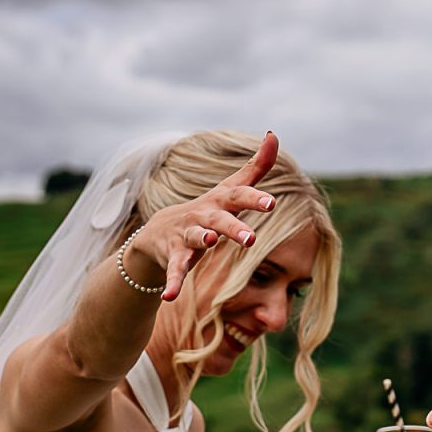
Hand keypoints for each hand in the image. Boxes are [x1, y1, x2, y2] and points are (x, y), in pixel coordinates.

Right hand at [128, 132, 280, 301]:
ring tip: (211, 241)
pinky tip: (170, 297)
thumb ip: (255, 166)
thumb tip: (274, 134)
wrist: (158, 235)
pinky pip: (174, 270)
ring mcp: (186, 235)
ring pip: (195, 238)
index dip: (254, 199)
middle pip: (219, 220)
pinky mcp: (173, 256)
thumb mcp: (230, 189)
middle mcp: (202, 216)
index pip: (238, 196)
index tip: (272, 203)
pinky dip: (172, 283)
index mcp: (219, 203)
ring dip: (202, 240)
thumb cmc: (206, 210)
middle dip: (234, 227)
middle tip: (251, 239)